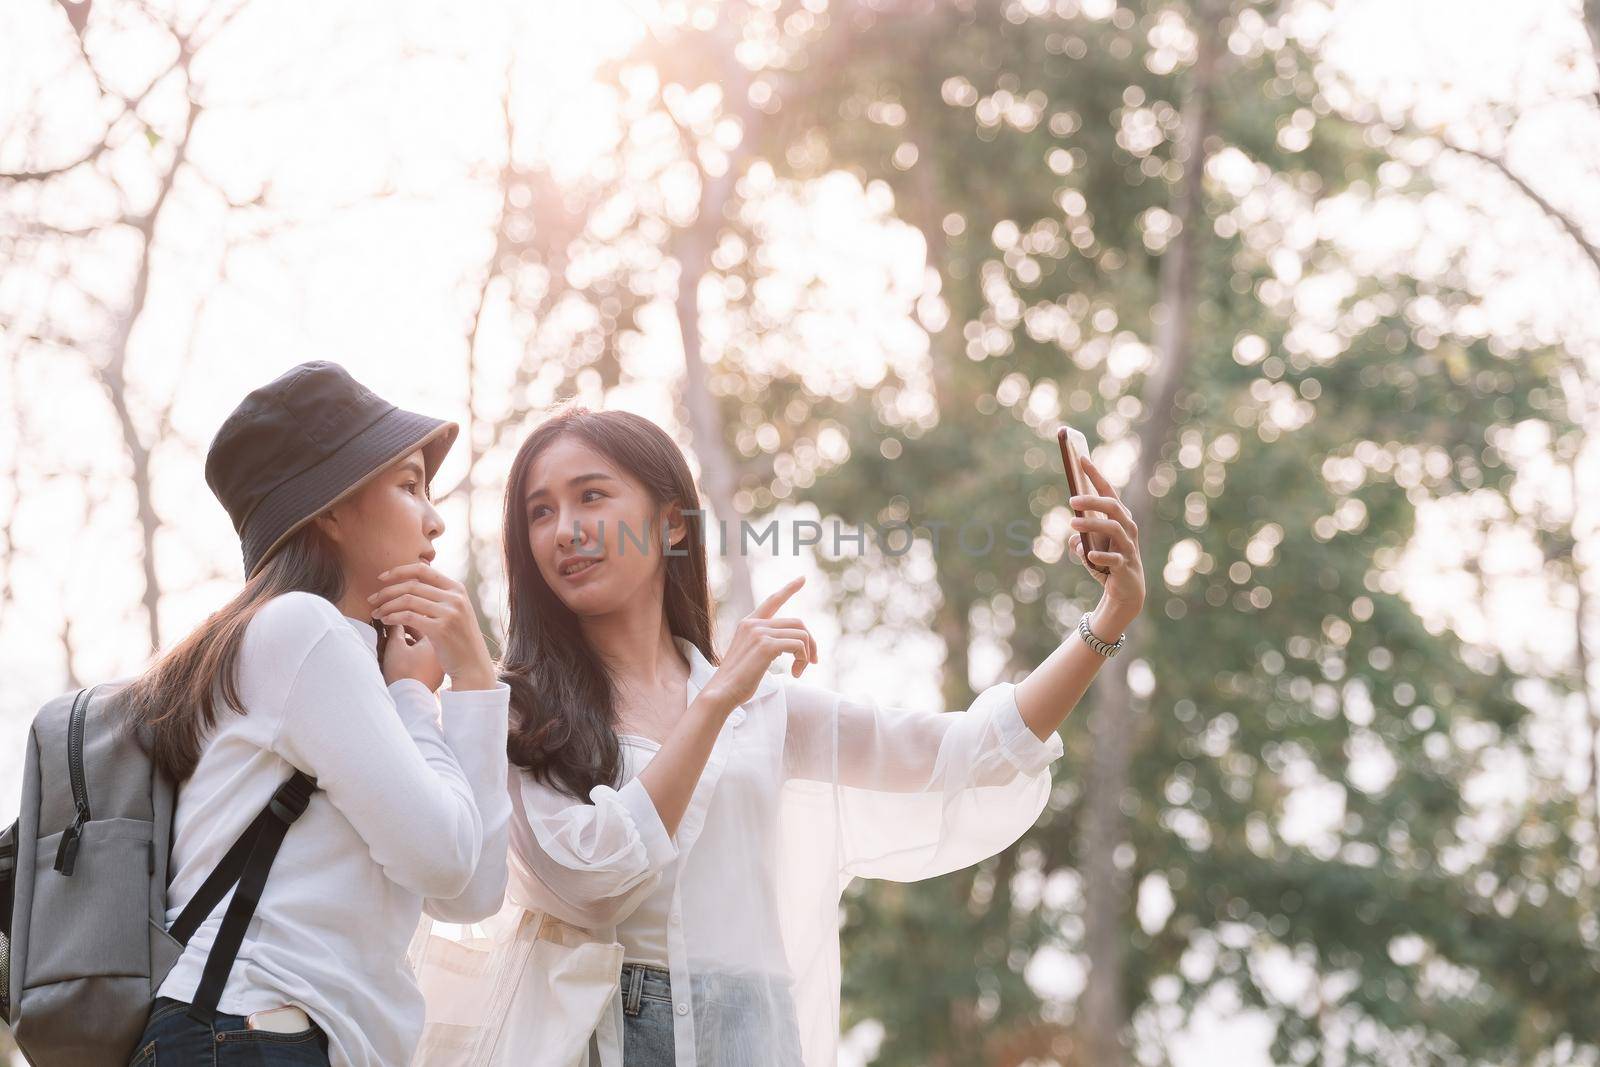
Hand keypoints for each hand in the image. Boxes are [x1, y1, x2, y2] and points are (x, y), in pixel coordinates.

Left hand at [368, 563, 496, 690]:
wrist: (473, 665)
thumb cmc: (459, 639)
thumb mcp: (456, 611)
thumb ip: (440, 597)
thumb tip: (414, 583)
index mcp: (457, 589)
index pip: (423, 570)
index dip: (399, 571)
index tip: (381, 578)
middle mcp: (455, 598)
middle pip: (412, 585)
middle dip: (387, 591)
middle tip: (372, 599)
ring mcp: (449, 613)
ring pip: (408, 600)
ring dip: (387, 606)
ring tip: (376, 613)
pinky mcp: (441, 629)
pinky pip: (409, 617)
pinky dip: (393, 617)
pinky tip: (385, 621)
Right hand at [700, 576, 817, 714]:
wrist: (721, 693)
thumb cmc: (737, 681)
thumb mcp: (751, 655)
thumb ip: (767, 643)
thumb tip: (795, 644)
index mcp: (748, 624)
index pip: (772, 601)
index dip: (789, 589)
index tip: (802, 578)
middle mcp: (753, 623)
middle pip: (797, 622)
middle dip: (810, 642)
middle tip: (812, 661)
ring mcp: (759, 632)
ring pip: (801, 634)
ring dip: (807, 655)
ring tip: (799, 671)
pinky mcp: (766, 645)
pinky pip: (798, 645)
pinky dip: (802, 660)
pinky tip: (795, 674)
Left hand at [1066, 452, 1145, 627]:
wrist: (1125, 592)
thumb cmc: (1107, 563)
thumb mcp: (1089, 549)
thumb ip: (1078, 541)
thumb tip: (1073, 540)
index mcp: (1119, 518)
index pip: (1108, 491)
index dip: (1095, 475)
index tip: (1080, 459)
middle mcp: (1127, 528)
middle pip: (1113, 506)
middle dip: (1092, 501)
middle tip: (1071, 500)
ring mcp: (1128, 546)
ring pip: (1114, 528)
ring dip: (1093, 524)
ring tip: (1072, 524)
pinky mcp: (1126, 566)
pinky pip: (1115, 558)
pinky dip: (1101, 555)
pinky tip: (1088, 554)